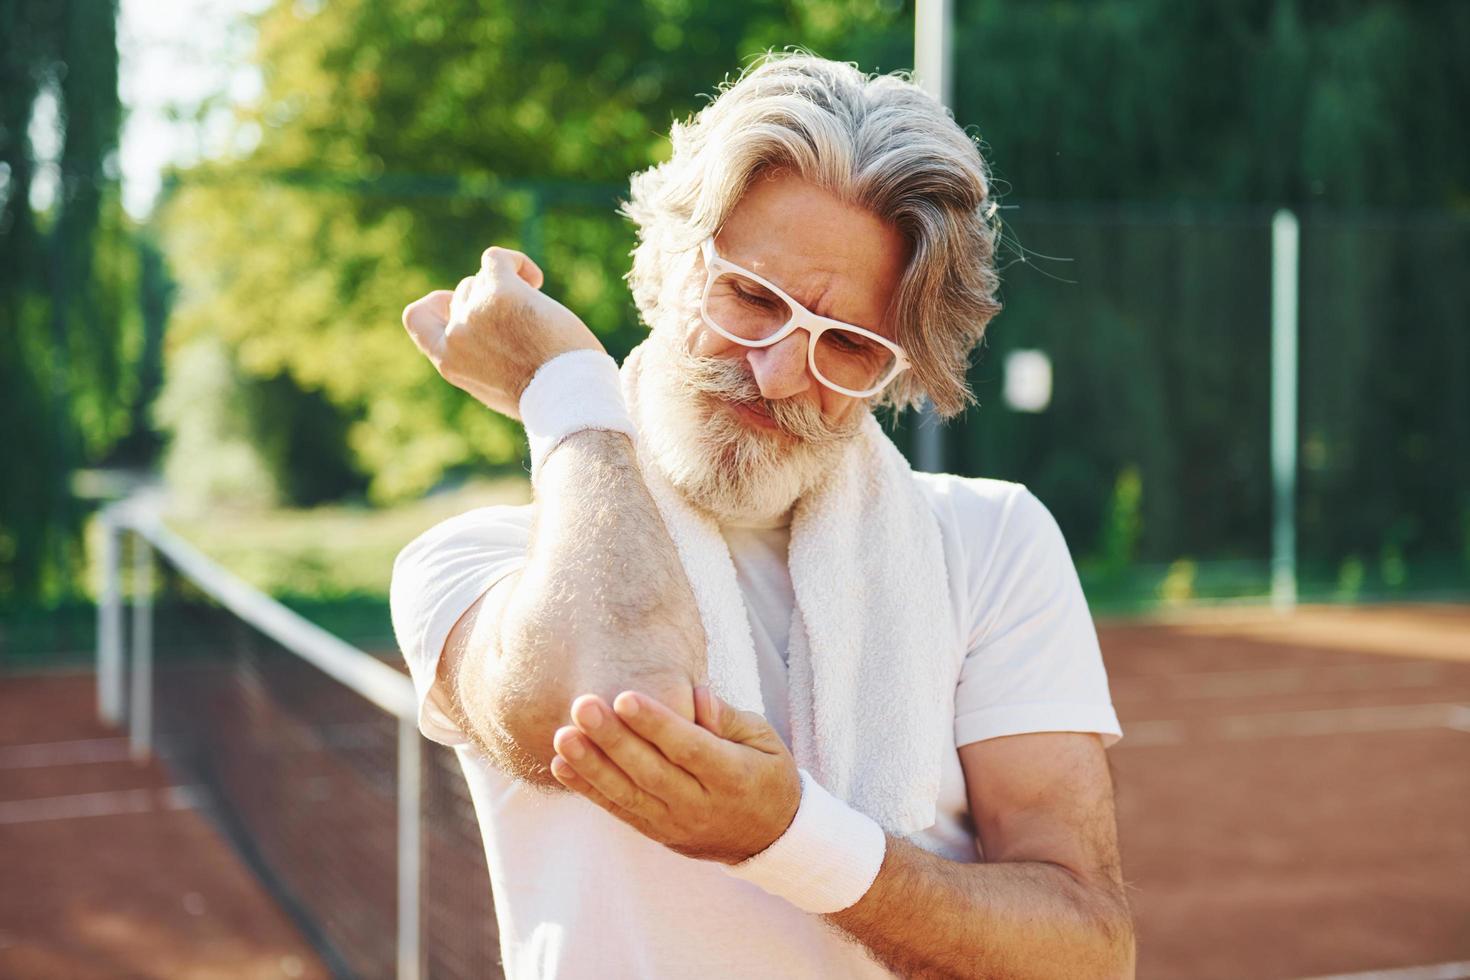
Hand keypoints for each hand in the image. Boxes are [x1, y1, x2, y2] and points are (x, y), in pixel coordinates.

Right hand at [401, 246, 604, 418]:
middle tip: (524, 323)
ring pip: (483, 279)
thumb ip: (478, 358)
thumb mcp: (496, 385)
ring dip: (510, 288)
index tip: (463, 307)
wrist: (567, 396)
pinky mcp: (500, 292)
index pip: (416, 317)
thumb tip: (485, 327)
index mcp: (449, 362)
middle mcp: (456, 335)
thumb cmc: (546, 395)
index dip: (439, 304)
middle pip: (464, 295)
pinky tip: (536, 281)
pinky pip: (496, 258)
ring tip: (538, 311)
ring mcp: (475, 312)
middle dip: (492, 302)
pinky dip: (516, 263)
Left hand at [550, 685, 801, 864]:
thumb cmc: (765, 773)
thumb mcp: (763, 739)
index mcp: (732, 777)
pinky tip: (562, 765)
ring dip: (592, 765)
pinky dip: (590, 789)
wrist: (770, 837)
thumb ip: (727, 717)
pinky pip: (620, 811)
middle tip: (583, 706)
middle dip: (613, 739)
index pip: (689, 749)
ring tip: (564, 735)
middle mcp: (702, 805)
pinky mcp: (658, 833)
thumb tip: (696, 695)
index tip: (624, 697)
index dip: (656, 724)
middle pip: (651, 772)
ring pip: (629, 795)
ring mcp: (676, 824)